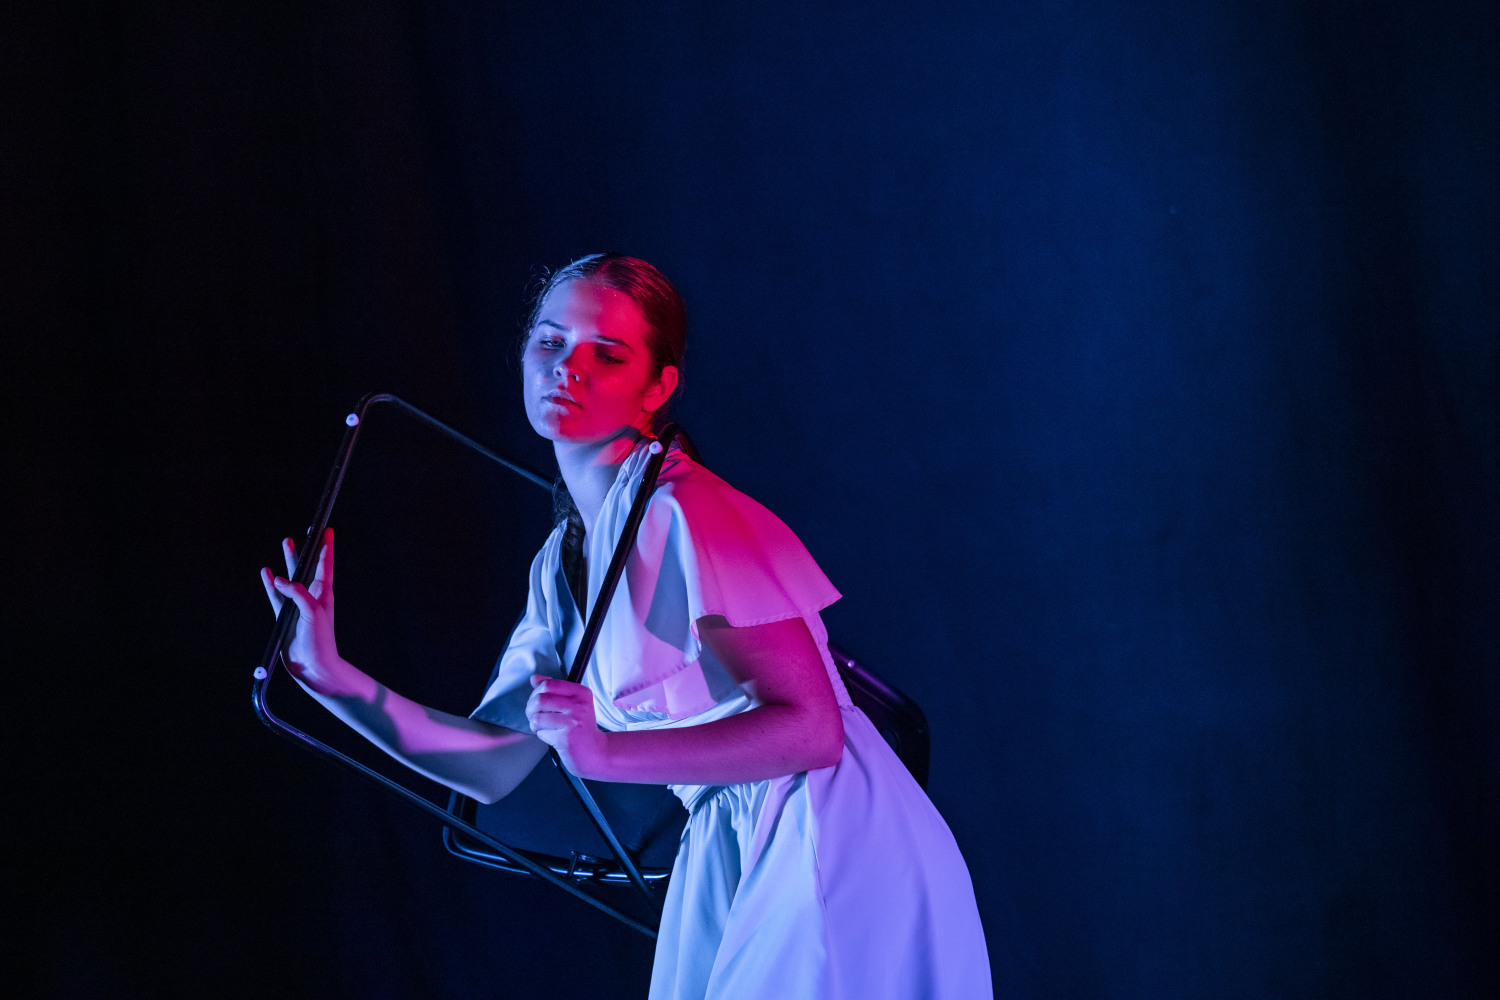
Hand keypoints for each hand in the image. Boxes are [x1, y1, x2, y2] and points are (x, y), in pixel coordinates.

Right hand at [259, 528, 365, 698]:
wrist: (312, 665)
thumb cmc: (319, 639)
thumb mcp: (312, 612)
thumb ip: (297, 593)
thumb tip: (279, 579)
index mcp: (323, 593)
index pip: (325, 565)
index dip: (326, 547)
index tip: (327, 530)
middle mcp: (311, 596)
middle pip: (308, 566)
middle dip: (306, 549)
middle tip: (305, 532)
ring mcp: (297, 605)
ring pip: (290, 577)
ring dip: (288, 560)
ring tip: (286, 541)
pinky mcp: (284, 615)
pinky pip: (276, 595)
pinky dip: (270, 583)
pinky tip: (266, 572)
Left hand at [525, 675, 605, 777]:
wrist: (594, 751)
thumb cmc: (580, 727)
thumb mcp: (572, 703)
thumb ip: (553, 689)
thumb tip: (534, 678)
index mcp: (581, 693)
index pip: (548, 684)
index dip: (536, 692)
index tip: (537, 701)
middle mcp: (579, 705)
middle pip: (539, 699)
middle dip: (530, 709)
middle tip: (534, 716)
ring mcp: (573, 722)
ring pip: (537, 717)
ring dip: (535, 724)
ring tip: (543, 727)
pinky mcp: (566, 738)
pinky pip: (541, 733)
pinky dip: (542, 735)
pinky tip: (553, 737)